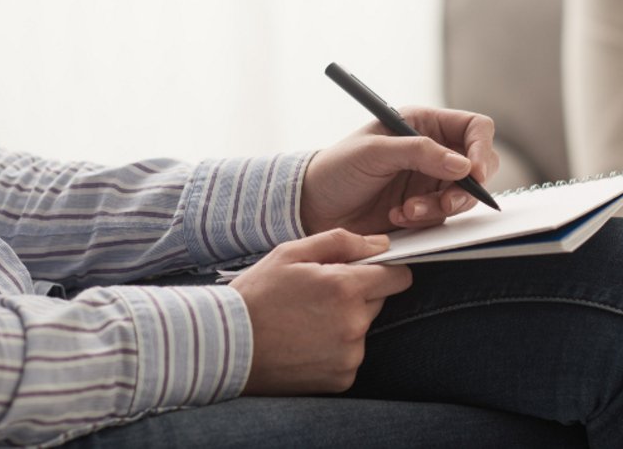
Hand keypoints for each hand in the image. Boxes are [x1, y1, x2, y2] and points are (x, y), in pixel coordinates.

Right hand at [228, 229, 411, 393]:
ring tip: (306, 320)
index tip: (368, 271)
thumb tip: (381, 244)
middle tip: (319, 296)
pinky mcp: (341, 379)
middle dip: (358, 294)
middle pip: (379, 300)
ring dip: (346, 321)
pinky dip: (336, 348)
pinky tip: (306, 343)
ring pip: (364, 328)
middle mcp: (353, 324)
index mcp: (345, 288)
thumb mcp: (292, 253)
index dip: (385, 270)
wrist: (224, 347)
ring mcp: (348, 355)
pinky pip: (351, 355)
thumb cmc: (256, 294)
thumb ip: (342, 242)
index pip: (398, 276)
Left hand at [300, 106, 498, 235]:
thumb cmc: (337, 168)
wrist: (312, 208)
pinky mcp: (424, 209)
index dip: (482, 148)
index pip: (474, 128)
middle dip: (467, 187)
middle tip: (447, 202)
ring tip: (408, 210)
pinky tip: (398, 216)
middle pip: (478, 164)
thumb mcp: (375, 151)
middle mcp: (433, 151)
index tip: (475, 172)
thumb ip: (420, 152)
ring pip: (463, 195)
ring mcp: (430, 181)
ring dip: (440, 206)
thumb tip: (464, 165)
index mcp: (424, 124)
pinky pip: (443, 217)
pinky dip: (425, 220)